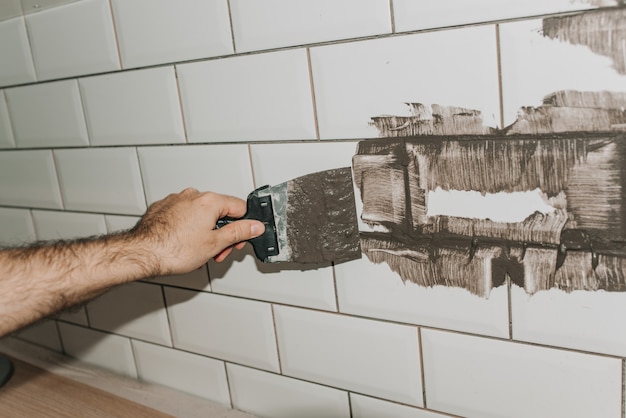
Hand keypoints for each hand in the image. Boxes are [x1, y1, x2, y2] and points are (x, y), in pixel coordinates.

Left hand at [131, 188, 264, 274]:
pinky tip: (183, 244)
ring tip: (198, 252)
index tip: (240, 240)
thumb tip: (255, 226)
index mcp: (209, 201)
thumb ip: (239, 232)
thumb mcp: (215, 244)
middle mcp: (192, 196)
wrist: (141, 253)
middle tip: (218, 252)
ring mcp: (175, 200)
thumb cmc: (173, 250)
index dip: (243, 227)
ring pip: (201, 214)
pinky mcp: (162, 208)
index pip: (240, 208)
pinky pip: (183, 215)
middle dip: (222, 234)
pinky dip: (188, 228)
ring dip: (205, 232)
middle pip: (220, 212)